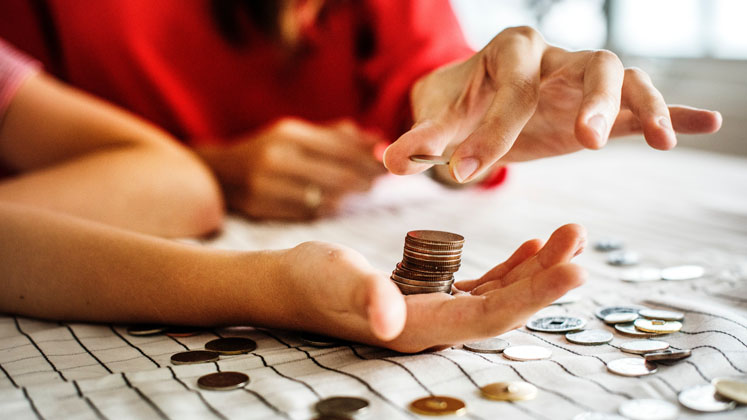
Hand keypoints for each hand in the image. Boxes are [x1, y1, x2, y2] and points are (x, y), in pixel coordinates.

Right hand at [197, 118, 385, 219]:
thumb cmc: (268, 150)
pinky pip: (307, 213)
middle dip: (365, 178)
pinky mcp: (262, 208)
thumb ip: (337, 136)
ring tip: (364, 190)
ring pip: (324, 197)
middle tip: (383, 181)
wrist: (220, 173)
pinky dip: (327, 208)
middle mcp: (277, 158)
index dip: (369, 158)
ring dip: (349, 196)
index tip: (389, 163)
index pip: (341, 148)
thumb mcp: (297, 134)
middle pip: (337, 175)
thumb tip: (379, 140)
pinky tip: (337, 203)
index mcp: (289, 134)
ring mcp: (267, 185)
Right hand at [276, 223, 586, 352]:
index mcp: (419, 328)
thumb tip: (390, 320)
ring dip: (537, 269)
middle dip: (547, 278)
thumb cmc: (309, 280)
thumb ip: (366, 296)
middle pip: (506, 307)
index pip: (490, 317)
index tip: (575, 270)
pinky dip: (510, 267)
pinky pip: (482, 285)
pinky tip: (531, 249)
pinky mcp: (430, 296)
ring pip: (500, 295)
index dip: (535, 297)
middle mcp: (435, 327)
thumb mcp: (336, 279)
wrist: (290, 283)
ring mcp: (435, 312)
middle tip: (580, 241)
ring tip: (568, 237)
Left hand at [384, 26, 722, 182]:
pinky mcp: (600, 105)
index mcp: (509, 53)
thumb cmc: (459, 106)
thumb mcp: (439, 121)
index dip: (489, 131)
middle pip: (589, 63)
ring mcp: (581, 79)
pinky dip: (672, 112)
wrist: (477, 100)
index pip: (510, 89)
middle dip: (590, 100)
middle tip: (584, 142)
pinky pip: (643, 102)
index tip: (466, 173)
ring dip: (642, 105)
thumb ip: (420, 140)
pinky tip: (705, 125)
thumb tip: (390, 161)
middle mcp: (553, 57)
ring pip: (624, 77)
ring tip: (659, 140)